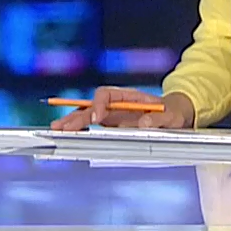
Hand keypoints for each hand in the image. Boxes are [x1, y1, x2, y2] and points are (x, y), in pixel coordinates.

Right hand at [50, 87, 195, 130]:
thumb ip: (159, 119)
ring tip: (56, 129)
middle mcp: (116, 104)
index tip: (97, 118)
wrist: (174, 115)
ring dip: (72, 122)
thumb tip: (143, 122)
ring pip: (87, 115)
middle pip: (90, 106)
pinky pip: (91, 126)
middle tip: (63, 127)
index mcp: (128, 96)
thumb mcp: (172, 116)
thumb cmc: (173, 113)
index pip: (105, 95)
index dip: (98, 105)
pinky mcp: (111, 125)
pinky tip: (68, 134)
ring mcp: (112, 114)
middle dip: (76, 116)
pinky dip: (79, 130)